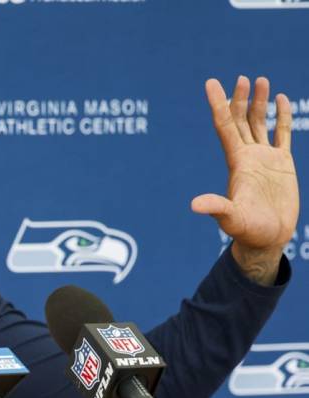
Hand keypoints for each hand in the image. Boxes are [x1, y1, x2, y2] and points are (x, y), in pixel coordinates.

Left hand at [193, 76, 298, 284]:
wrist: (268, 239)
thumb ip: (217, 208)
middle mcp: (247, 156)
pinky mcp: (282, 164)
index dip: (217, 104)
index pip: (224, 126)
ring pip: (259, 123)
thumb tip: (194, 205)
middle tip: (241, 78)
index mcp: (236, 162)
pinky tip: (281, 99)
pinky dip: (282, 116)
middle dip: (239, 99)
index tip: (211, 82)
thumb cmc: (248, 231)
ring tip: (259, 80)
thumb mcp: (231, 219)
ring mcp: (265, 158)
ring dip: (258, 102)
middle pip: (241, 120)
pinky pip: (282, 134)